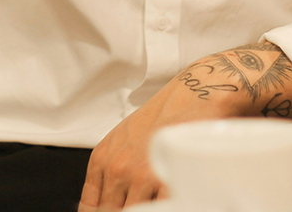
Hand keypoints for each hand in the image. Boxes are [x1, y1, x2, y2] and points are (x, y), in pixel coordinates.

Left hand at [78, 43, 291, 208]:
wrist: (199, 90)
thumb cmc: (168, 111)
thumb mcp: (124, 137)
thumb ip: (111, 172)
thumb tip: (107, 204)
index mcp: (103, 159)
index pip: (92, 208)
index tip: (120, 209)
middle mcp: (118, 168)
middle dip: (128, 210)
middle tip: (144, 201)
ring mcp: (142, 176)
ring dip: (150, 208)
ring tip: (160, 197)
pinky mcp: (169, 179)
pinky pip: (163, 210)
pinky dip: (167, 206)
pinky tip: (174, 199)